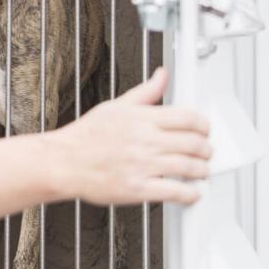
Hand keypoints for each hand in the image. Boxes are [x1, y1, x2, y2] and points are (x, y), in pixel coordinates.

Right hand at [43, 67, 210, 205]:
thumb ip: (145, 92)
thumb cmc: (86, 137)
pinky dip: (190, 194)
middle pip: (194, 143)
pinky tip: (191, 192)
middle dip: (207, 149)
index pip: (188, 117)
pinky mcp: (137, 188)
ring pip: (189, 167)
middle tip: (206, 152)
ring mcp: (141, 165)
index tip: (205, 130)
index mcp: (141, 118)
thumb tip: (162, 75)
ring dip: (202, 171)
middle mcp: (144, 140)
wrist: (62, 162)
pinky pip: (174, 192)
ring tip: (201, 172)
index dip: (204, 125)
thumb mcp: (115, 106)